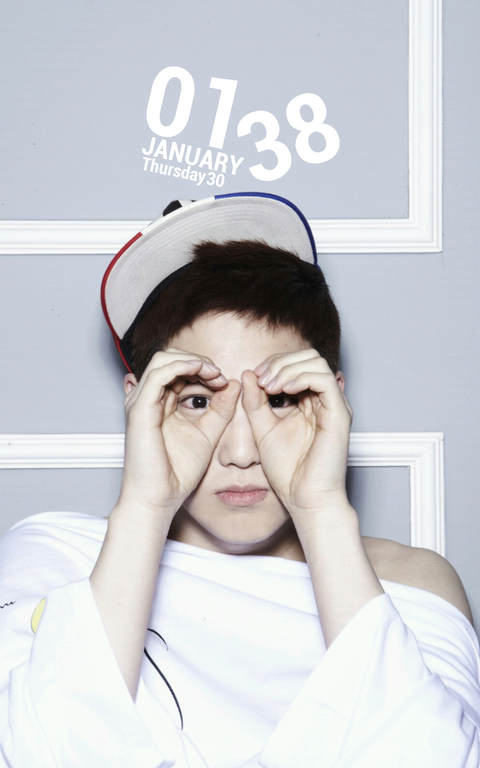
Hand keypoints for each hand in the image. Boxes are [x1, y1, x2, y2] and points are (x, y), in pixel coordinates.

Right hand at [118, 348, 240, 516]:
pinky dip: (182, 366)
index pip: (178, 370)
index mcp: (160, 404)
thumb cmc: (177, 473)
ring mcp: (141, 402)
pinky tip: (202, 373)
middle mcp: (147, 399)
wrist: (160, 498)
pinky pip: (159, 374)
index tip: (224, 382)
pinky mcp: (140, 409)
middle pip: (169, 359)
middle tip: (219, 375)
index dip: (203, 369)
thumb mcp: (208, 433)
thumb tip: (234, 384)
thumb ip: (220, 409)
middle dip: (197, 361)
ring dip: (192, 361)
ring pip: (163, 360)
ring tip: (214, 373)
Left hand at [241, 349, 352, 519]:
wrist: (304, 499)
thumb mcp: (262, 429)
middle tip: (261, 379)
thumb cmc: (288, 471)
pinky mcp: (340, 414)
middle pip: (309, 356)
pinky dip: (301, 377)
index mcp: (310, 402)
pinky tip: (283, 388)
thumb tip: (248, 373)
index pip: (297, 364)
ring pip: (316, 362)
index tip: (254, 379)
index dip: (274, 364)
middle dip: (280, 361)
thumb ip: (255, 402)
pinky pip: (325, 379)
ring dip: (288, 367)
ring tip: (269, 385)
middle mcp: (325, 400)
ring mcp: (335, 405)